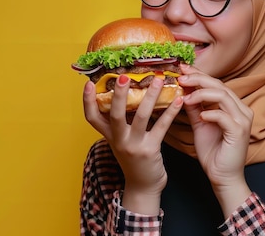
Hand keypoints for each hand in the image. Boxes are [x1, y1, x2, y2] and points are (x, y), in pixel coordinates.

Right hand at [83, 75, 182, 214]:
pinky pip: (161, 127)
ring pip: (140, 117)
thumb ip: (120, 123)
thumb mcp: (120, 141)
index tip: (87, 83)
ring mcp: (133, 145)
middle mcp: (118, 140)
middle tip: (123, 76)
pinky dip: (170, 112)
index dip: (87, 101)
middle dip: (118, 94)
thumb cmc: (133, 160)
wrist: (142, 187)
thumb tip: (126, 96)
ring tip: (157, 80)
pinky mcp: (150, 150)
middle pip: (114, 114)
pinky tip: (178, 100)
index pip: (91, 117)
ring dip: (150, 97)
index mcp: (109, 135)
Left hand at [177, 64, 252, 215]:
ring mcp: (243, 120)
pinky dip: (211, 112)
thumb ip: (194, 107)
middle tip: (181, 77)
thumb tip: (183, 90)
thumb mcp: (200, 124)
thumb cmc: (213, 151)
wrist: (222, 176)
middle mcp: (241, 109)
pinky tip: (200, 114)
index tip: (182, 69)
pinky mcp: (239, 132)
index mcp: (233, 106)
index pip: (216, 84)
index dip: (199, 75)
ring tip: (185, 96)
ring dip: (202, 93)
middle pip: (220, 86)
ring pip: (223, 96)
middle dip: (198, 79)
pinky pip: (224, 116)